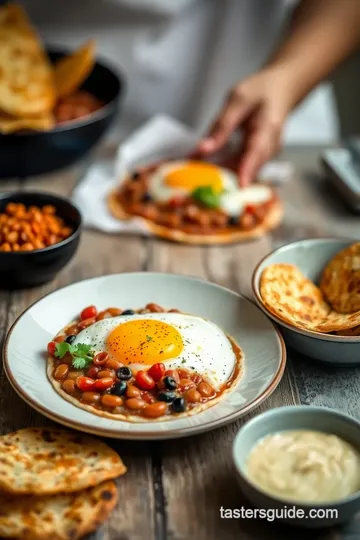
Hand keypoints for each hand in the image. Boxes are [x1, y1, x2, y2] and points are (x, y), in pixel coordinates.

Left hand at [196, 68, 292, 184]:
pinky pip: (243, 166)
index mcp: (267, 127)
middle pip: (250, 167)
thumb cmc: (262, 91)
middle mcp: (271, 145)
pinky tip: (211, 166)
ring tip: (200, 172)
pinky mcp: (260, 156)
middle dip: (226, 176)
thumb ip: (221, 125)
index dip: (247, 170)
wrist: (282, 89)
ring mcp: (267, 153)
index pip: (257, 152)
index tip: (240, 186)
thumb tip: (203, 149)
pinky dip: (227, 167)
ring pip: (244, 170)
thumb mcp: (237, 100)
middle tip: (201, 181)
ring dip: (224, 173)